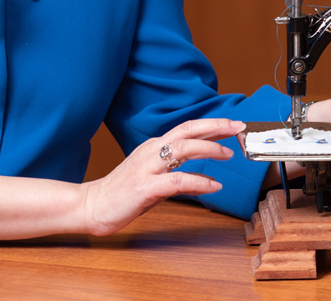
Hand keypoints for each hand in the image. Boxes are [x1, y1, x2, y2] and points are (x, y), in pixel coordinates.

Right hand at [80, 117, 243, 235]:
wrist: (91, 206)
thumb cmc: (122, 193)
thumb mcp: (152, 175)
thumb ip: (174, 169)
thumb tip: (201, 172)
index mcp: (153, 146)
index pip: (187, 128)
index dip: (212, 124)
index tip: (233, 124)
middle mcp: (151, 151)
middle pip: (187, 130)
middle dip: (216, 126)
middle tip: (239, 127)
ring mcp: (147, 168)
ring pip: (183, 149)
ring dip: (209, 149)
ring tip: (228, 154)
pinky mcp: (145, 187)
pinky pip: (177, 181)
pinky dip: (199, 181)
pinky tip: (214, 186)